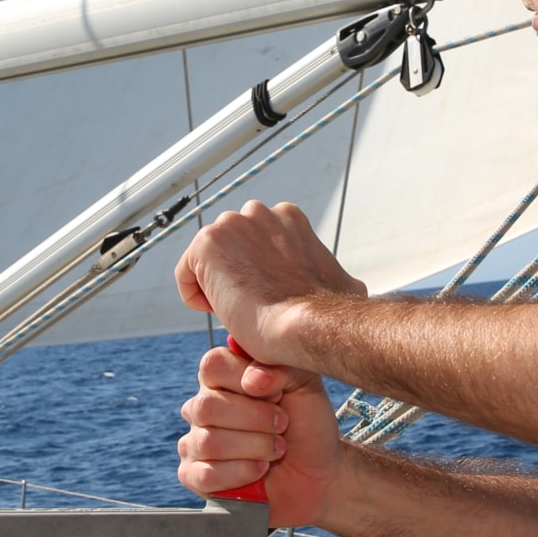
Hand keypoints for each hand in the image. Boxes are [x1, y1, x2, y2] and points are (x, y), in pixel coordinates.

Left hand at [173, 201, 366, 366]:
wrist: (309, 325)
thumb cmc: (327, 313)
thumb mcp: (341, 282)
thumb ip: (331, 274)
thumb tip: (351, 286)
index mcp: (287, 216)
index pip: (253, 243)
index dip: (257, 274)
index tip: (268, 296)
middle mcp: (258, 212)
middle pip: (228, 249)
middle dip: (234, 275)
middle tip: (252, 305)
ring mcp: (230, 224)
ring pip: (207, 262)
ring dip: (217, 287)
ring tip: (240, 310)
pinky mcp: (207, 244)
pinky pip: (186, 274)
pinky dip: (195, 297)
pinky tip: (220, 310)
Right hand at [175, 341, 342, 528]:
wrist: (319, 471)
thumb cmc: (306, 423)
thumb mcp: (304, 384)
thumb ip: (280, 368)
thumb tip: (251, 380)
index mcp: (221, 379)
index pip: (212, 366)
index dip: (245, 380)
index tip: (278, 394)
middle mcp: (201, 408)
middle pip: (207, 406)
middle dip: (255, 419)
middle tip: (282, 425)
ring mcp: (194, 443)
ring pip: (208, 442)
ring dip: (254, 447)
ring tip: (277, 450)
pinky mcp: (195, 477)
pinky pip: (205, 475)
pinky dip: (240, 473)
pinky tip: (260, 470)